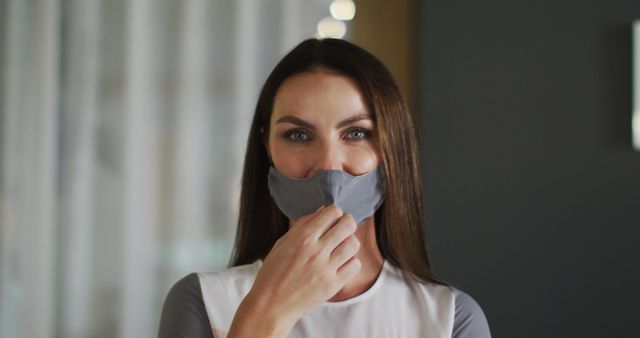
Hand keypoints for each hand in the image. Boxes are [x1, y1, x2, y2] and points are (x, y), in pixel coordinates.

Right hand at [231, 205, 360, 335]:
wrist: (271, 304)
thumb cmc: (273, 272)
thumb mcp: (282, 243)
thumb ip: (302, 225)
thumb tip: (322, 210)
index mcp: (303, 237)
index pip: (333, 212)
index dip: (335, 213)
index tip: (333, 218)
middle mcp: (316, 251)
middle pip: (348, 225)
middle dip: (347, 223)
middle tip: (342, 229)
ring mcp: (326, 268)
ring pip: (353, 244)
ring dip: (349, 242)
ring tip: (341, 247)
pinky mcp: (333, 285)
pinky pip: (355, 265)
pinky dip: (351, 262)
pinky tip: (341, 264)